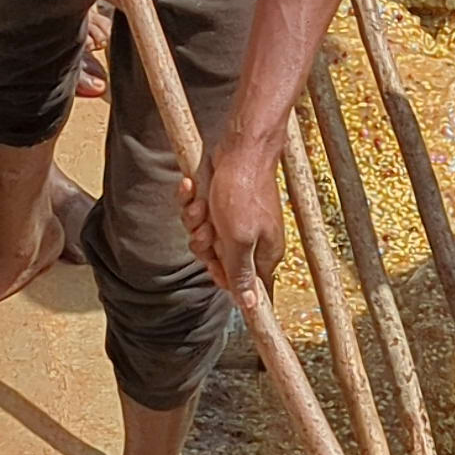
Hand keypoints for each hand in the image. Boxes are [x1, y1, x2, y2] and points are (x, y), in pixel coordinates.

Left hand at [187, 130, 283, 298]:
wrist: (239, 148)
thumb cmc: (243, 192)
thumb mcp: (239, 240)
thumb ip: (241, 273)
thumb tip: (250, 305)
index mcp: (263, 255)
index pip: (245, 287)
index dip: (225, 281)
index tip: (215, 267)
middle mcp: (249, 241)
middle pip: (217, 264)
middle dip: (205, 247)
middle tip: (209, 231)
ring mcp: (232, 223)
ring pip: (202, 238)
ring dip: (195, 222)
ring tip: (203, 206)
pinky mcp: (218, 205)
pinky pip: (196, 215)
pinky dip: (191, 203)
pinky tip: (193, 189)